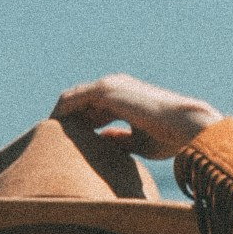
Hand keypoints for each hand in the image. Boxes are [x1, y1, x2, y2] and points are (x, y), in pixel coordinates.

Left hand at [52, 75, 220, 164]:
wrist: (186, 125)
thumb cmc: (169, 137)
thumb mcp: (137, 142)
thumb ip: (118, 140)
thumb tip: (102, 141)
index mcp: (124, 98)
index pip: (91, 110)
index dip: (77, 127)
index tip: (65, 147)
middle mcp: (115, 88)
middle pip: (78, 103)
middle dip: (64, 122)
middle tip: (48, 145)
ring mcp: (110, 86)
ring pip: (71, 100)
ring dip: (58, 119)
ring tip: (46, 141)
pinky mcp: (105, 90)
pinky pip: (70, 100)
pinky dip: (59, 115)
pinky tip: (52, 133)